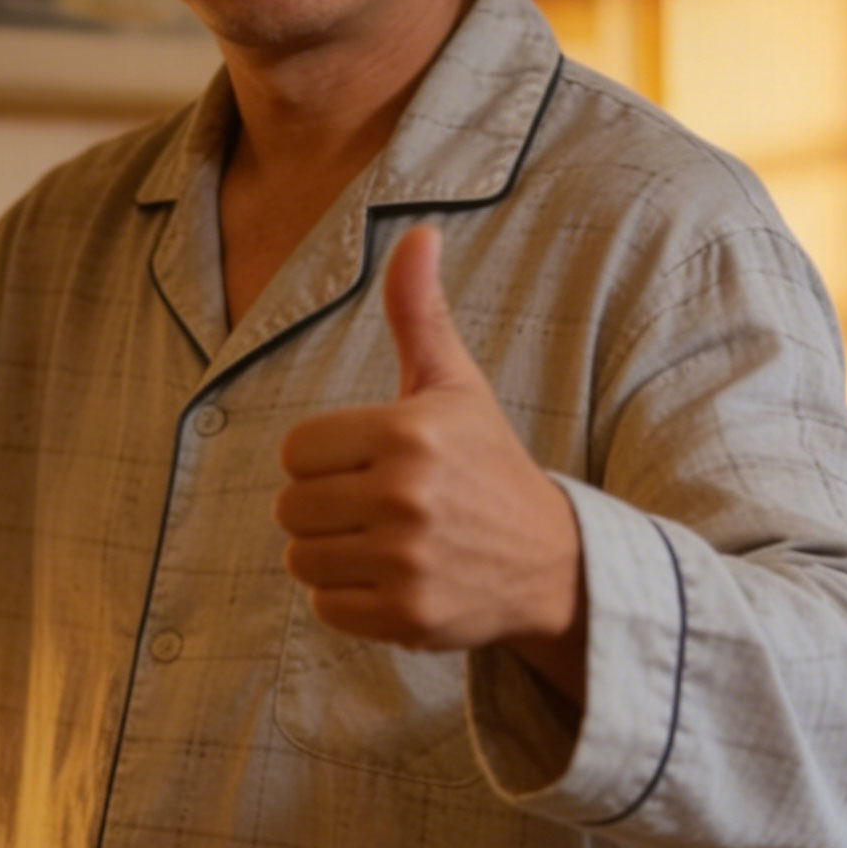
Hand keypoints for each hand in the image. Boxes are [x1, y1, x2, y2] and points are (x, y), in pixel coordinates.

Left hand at [274, 224, 585, 694]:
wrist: (556, 562)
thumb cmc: (487, 464)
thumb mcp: (455, 386)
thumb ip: (420, 314)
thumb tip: (420, 231)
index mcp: (409, 432)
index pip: (296, 450)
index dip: (322, 459)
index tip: (367, 464)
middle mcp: (408, 496)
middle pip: (290, 507)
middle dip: (323, 508)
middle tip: (377, 508)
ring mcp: (409, 561)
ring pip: (301, 559)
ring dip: (331, 555)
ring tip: (383, 544)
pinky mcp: (409, 616)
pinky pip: (325, 606)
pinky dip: (347, 599)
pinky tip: (393, 580)